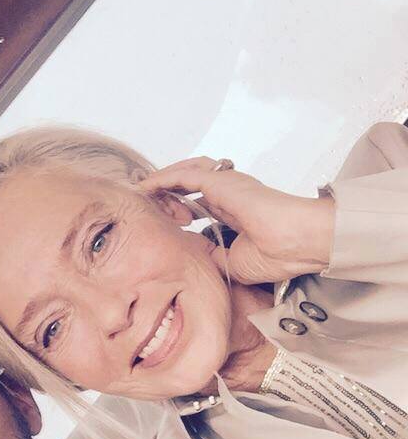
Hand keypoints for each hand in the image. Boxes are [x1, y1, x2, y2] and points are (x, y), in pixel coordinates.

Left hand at [139, 157, 334, 283]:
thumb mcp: (231, 262)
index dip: (181, 211)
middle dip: (167, 197)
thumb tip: (192, 255)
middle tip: (151, 209)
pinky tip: (146, 187)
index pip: (202, 205)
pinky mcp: (218, 181)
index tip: (168, 223)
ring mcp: (224, 185)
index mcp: (235, 212)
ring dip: (163, 185)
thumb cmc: (275, 254)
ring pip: (184, 176)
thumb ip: (211, 255)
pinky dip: (162, 180)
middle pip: (189, 188)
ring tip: (145, 195)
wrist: (293, 242)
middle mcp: (229, 194)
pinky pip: (182, 176)